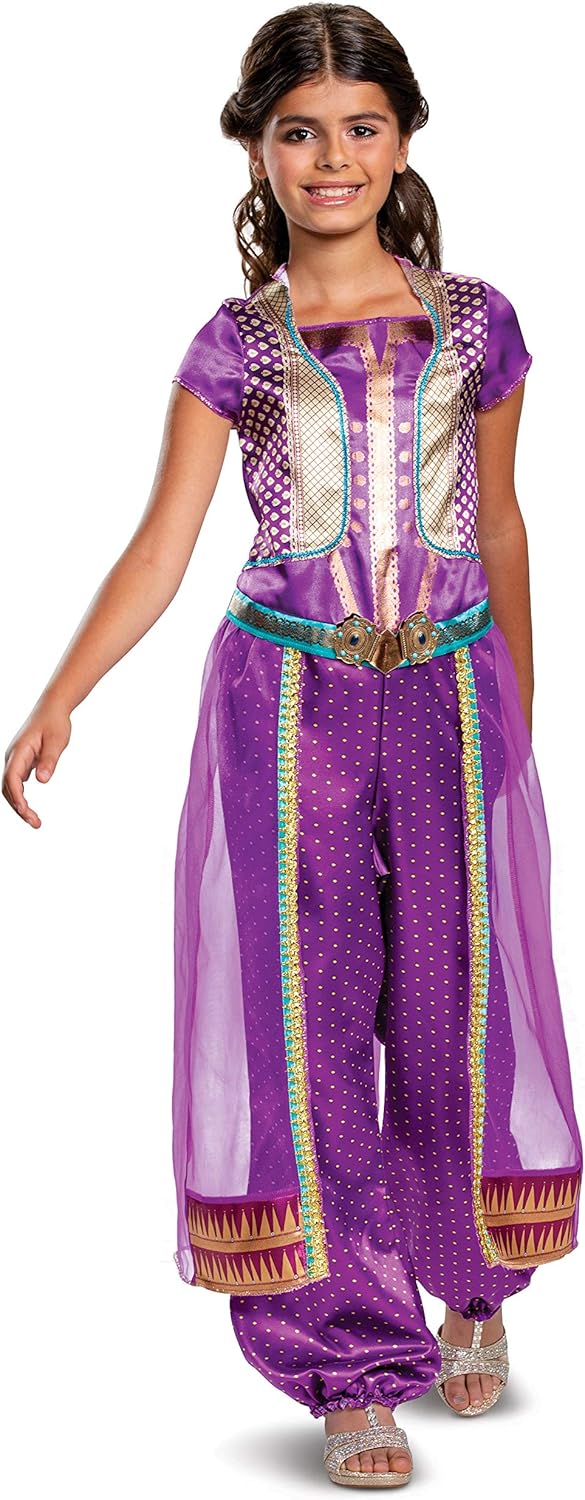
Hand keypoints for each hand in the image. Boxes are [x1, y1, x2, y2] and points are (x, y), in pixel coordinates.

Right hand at [2, 700, 71, 827]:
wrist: (52, 707)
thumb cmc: (55, 722)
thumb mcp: (57, 741)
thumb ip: (49, 761)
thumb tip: (42, 780)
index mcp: (19, 751)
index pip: (12, 778)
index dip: (17, 797)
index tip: (26, 811)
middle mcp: (12, 756)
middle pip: (8, 787)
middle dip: (19, 808)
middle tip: (36, 823)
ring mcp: (15, 759)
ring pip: (11, 787)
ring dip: (19, 804)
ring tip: (35, 821)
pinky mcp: (21, 761)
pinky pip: (16, 783)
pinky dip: (21, 797)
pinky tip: (29, 808)